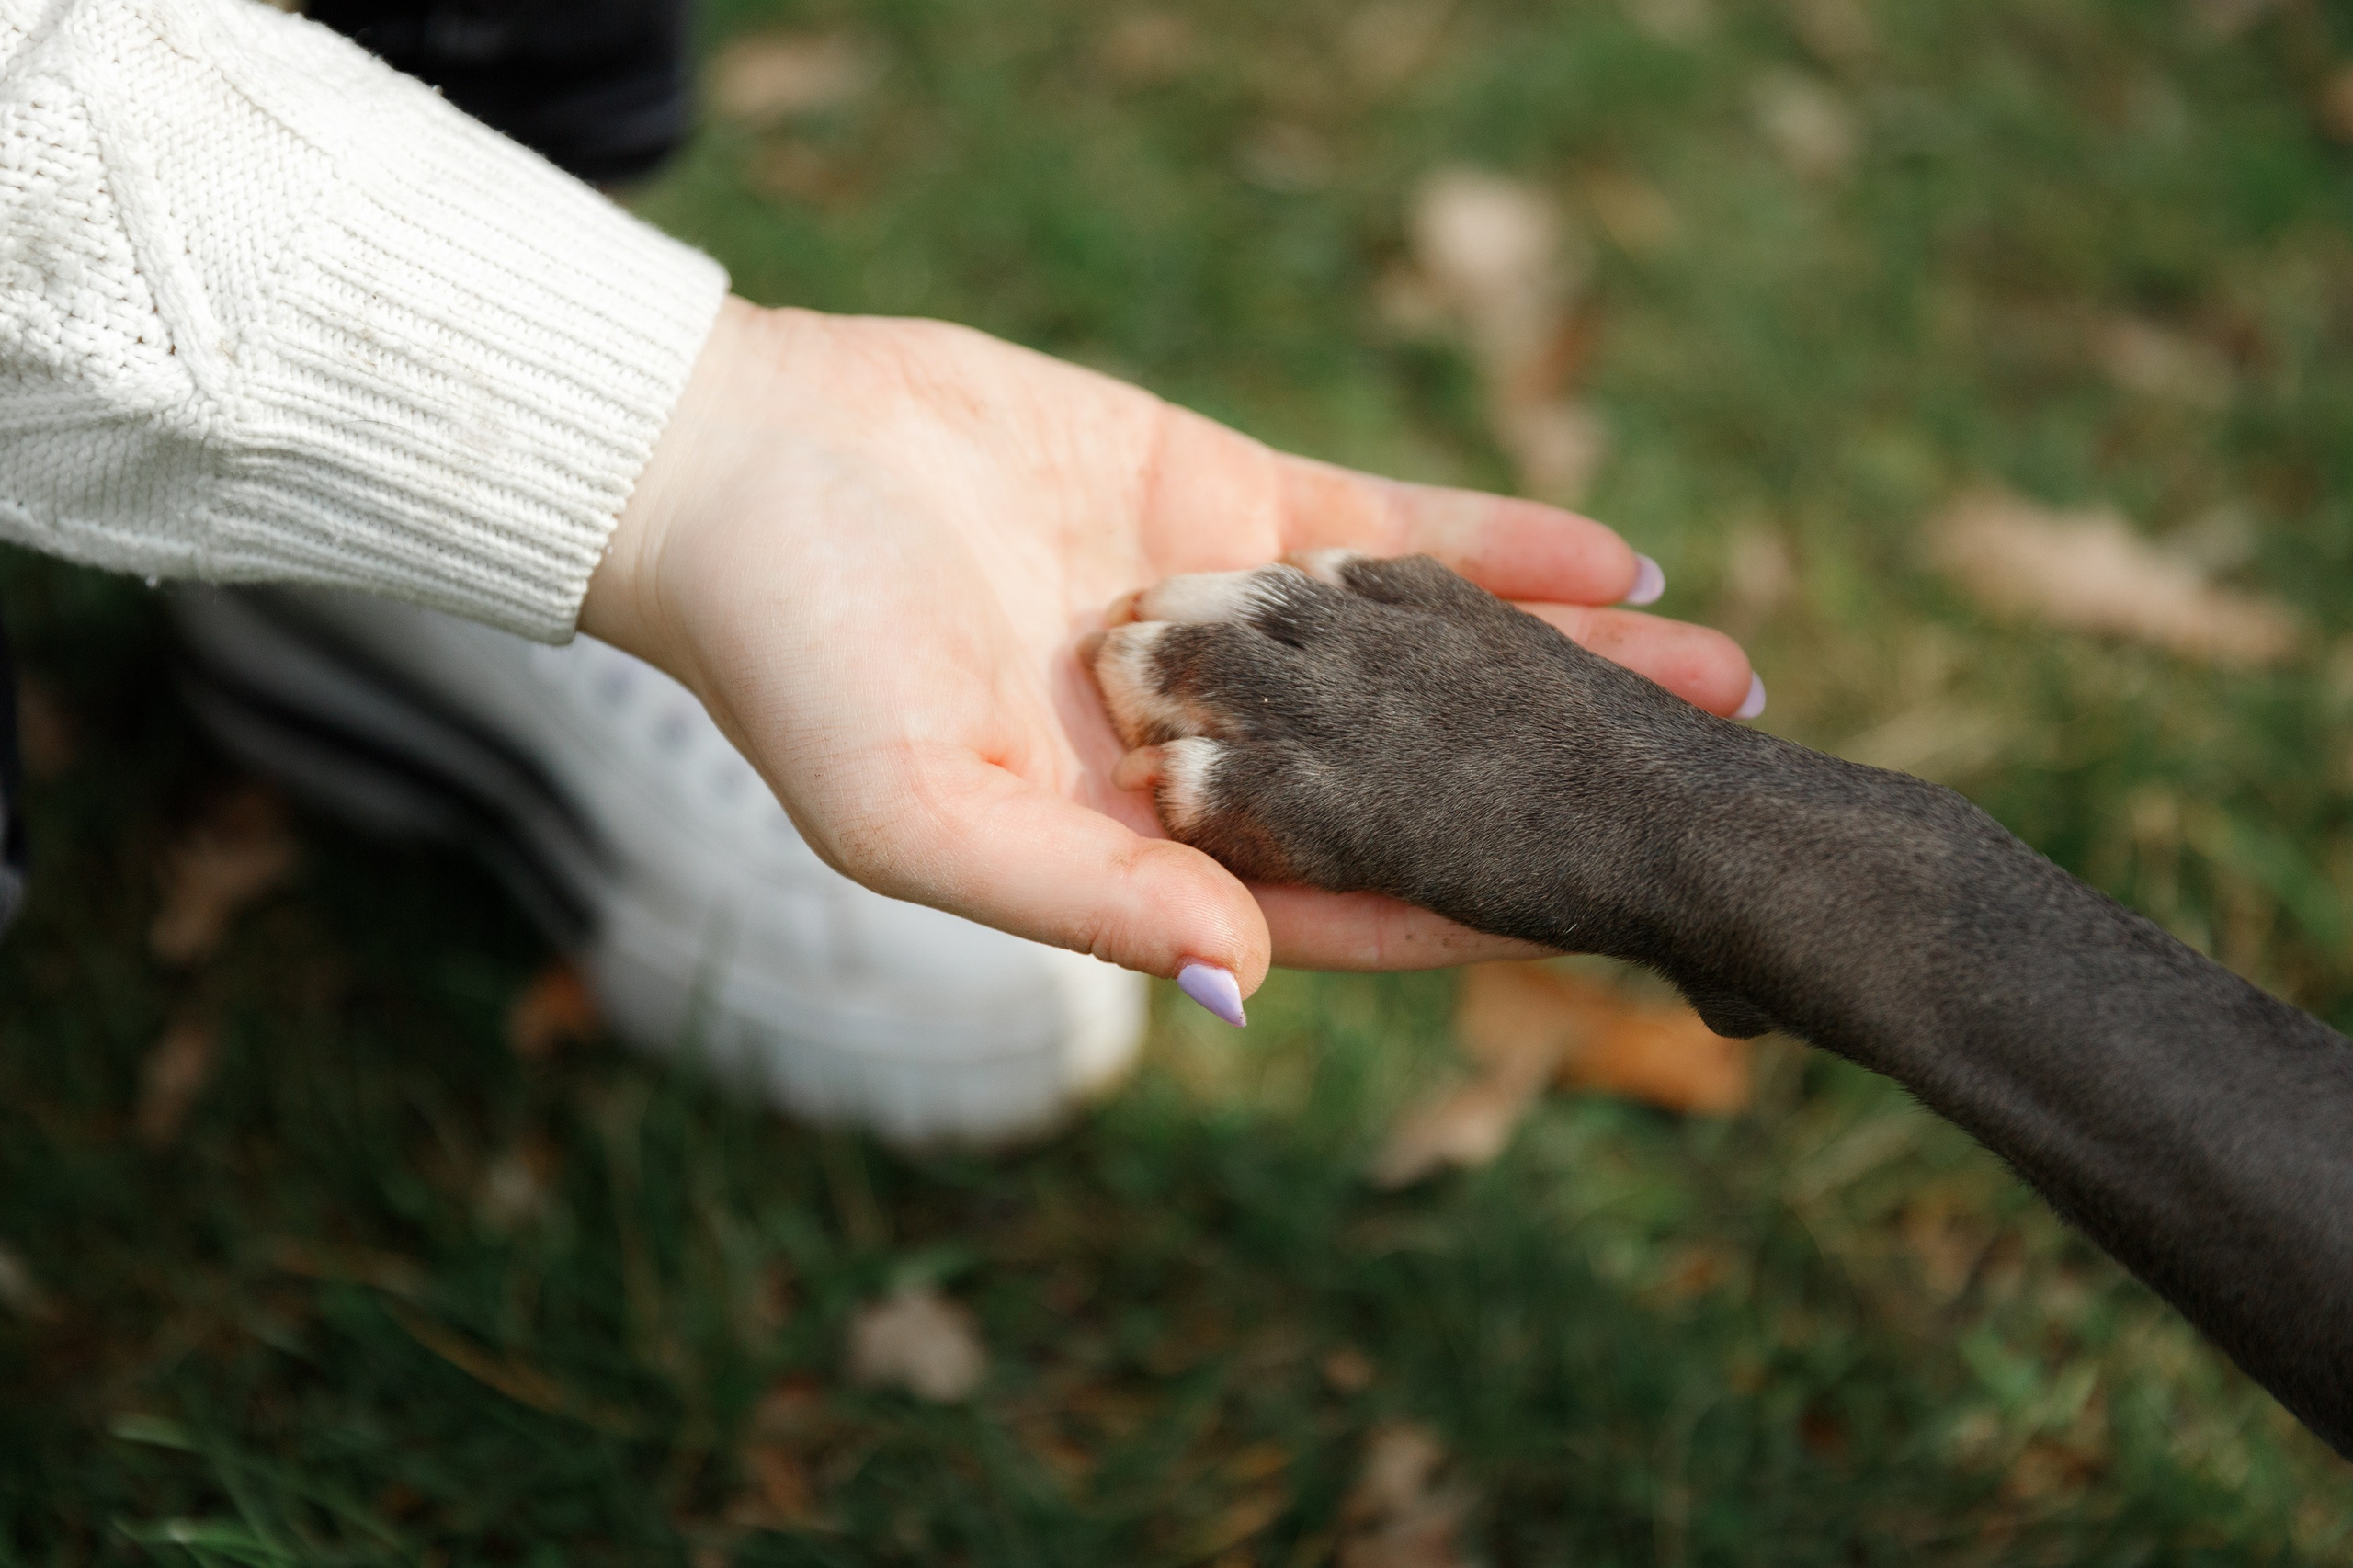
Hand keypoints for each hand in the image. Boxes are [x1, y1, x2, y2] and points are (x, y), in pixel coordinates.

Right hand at [580, 298, 1756, 1001]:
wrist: (732, 468)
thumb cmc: (791, 663)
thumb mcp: (915, 814)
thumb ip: (1079, 900)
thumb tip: (1246, 980)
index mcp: (1135, 844)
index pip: (1339, 895)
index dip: (1475, 907)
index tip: (1608, 918)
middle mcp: (1197, 744)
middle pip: (1414, 777)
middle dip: (1558, 783)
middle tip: (1719, 789)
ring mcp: (1218, 617)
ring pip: (1421, 652)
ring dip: (1559, 662)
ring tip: (1717, 672)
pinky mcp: (1213, 498)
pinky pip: (1377, 529)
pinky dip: (1487, 542)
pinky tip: (1606, 556)